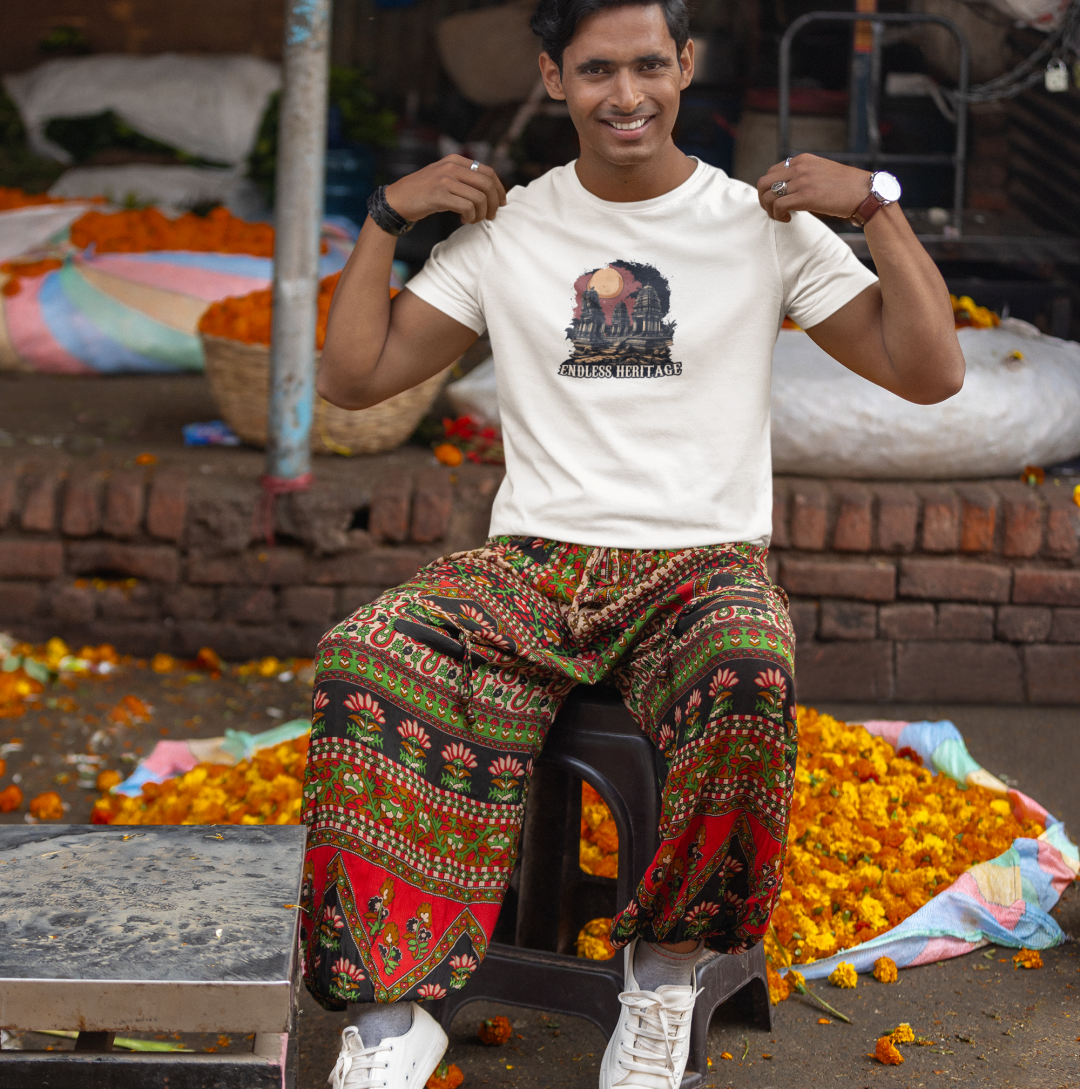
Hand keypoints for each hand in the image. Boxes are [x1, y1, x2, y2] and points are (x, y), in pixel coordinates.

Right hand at [384, 155, 506, 225]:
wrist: (398, 200)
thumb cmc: (423, 193)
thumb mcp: (444, 177)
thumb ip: (463, 178)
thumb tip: (490, 190)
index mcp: (456, 160)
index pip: (488, 171)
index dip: (500, 189)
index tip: (501, 203)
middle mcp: (451, 166)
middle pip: (487, 184)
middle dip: (494, 203)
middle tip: (491, 216)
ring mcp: (445, 180)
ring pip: (479, 197)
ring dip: (482, 213)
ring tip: (475, 220)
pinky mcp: (439, 195)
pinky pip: (467, 207)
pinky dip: (470, 217)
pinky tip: (464, 220)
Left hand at [757, 154, 872, 222]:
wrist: (864, 193)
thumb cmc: (845, 188)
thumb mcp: (821, 173)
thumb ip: (804, 176)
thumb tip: (788, 191)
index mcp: (802, 160)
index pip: (772, 172)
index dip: (770, 189)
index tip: (778, 201)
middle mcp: (799, 167)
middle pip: (763, 182)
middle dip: (763, 199)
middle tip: (773, 211)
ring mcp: (802, 180)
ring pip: (768, 196)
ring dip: (770, 211)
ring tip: (782, 217)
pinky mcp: (806, 196)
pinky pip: (778, 206)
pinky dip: (778, 216)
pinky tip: (789, 220)